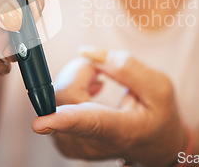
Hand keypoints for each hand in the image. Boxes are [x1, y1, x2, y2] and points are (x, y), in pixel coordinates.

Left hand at [31, 49, 185, 166]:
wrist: (153, 146)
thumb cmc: (157, 114)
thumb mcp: (159, 87)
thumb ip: (125, 66)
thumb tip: (86, 53)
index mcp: (120, 130)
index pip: (89, 124)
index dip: (63, 120)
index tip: (39, 123)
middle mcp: (91, 142)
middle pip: (65, 95)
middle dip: (81, 71)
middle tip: (102, 72)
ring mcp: (73, 145)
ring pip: (55, 97)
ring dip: (76, 80)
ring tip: (99, 86)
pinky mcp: (62, 142)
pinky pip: (53, 103)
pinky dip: (70, 91)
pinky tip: (89, 96)